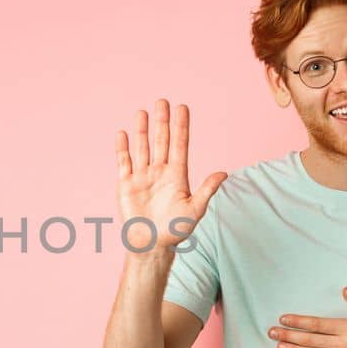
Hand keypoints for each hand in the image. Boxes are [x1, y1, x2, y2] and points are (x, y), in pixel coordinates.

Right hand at [115, 98, 227, 253]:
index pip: (180, 145)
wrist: (151, 245)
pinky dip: (123, 148)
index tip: (182, 108)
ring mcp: (142, 176)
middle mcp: (160, 171)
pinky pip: (124, 162)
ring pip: (142, 147)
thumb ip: (206, 190)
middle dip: (162, 121)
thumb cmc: (175, 230)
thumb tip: (223, 173)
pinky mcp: (126, 184)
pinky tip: (123, 133)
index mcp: (177, 175)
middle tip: (162, 101)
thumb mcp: (195, 210)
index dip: (181, 126)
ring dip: (141, 130)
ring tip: (142, 111)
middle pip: (161, 141)